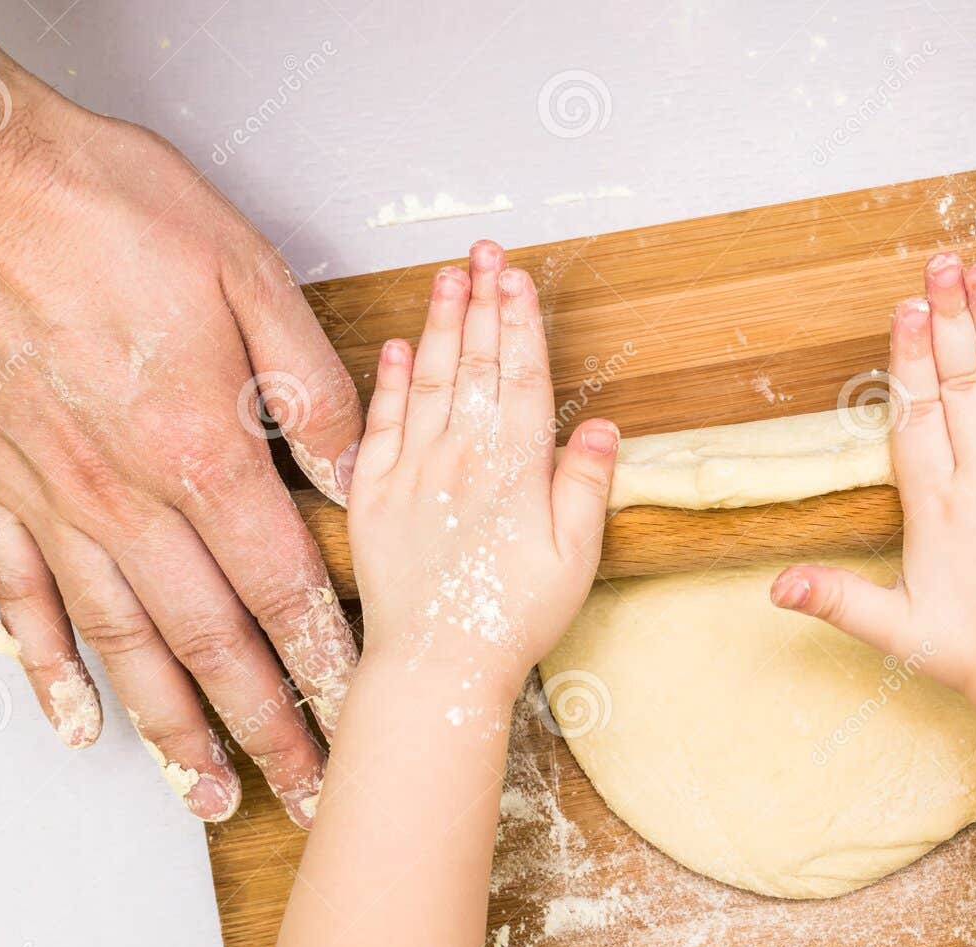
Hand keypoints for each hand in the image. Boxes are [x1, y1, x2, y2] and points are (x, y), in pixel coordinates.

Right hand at [0, 12, 361, 823]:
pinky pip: (20, 600)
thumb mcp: (247, 275)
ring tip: (207, 792)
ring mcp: (52, 499)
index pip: (282, 585)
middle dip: (265, 724)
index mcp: (199, 448)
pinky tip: (75, 723)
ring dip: (169, 727)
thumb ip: (309, 388)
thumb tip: (354, 472)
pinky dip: (48, 670)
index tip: (355, 714)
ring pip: (120, 643)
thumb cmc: (107, 208)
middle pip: (210, 639)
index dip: (322, 660)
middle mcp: (124, 495)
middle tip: (304, 790)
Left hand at [347, 243, 617, 697]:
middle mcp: (460, 456)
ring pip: (426, 378)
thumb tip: (600, 428)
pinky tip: (395, 346)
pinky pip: (380, 422)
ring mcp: (412, 471)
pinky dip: (388, 379)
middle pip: (473, 361)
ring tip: (447, 277)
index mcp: (514, 466)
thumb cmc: (512, 619)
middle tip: (484, 251)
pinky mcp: (375, 495)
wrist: (437, 666)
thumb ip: (585, 486)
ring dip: (437, 323)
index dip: (520, 322)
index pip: (519, 375)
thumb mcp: (574, 558)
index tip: (518, 277)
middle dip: (481, 301)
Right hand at [770, 254, 975, 724]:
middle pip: (963, 385)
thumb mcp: (894, 631)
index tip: (906, 305)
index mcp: (936, 509)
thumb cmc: (974, 658)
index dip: (910, 356)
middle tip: (943, 263)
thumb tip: (773, 586)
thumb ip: (835, 599)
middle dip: (951, 318)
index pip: (916, 414)